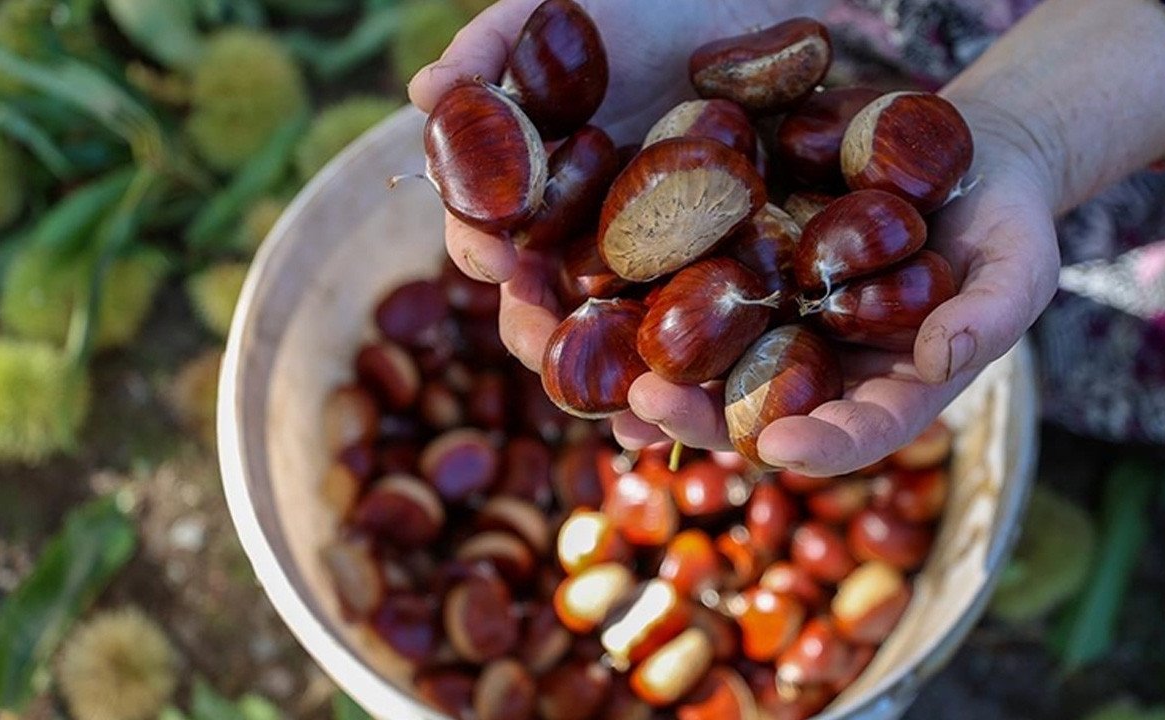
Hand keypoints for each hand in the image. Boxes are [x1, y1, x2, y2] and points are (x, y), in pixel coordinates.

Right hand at [408, 0, 828, 363]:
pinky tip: (690, 400)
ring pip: (612, 338)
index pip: (486, 233)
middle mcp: (573, 239)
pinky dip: (684, 374)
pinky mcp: (707, 275)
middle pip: (542, 305)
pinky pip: (689, 334)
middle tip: (549, 355)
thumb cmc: (633, 5)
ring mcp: (641, 265)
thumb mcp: (554, 14)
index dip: (485, 249)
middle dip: (541, 337)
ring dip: (609, 381)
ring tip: (624, 409)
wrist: (738, 3)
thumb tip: (426, 92)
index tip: (497, 258)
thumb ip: (489, 51)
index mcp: (526, 191)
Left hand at [613, 100, 1061, 474]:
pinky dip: (661, 311)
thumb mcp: (1020, 267)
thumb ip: (989, 318)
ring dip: (666, 385)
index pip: (857, 433)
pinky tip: (612, 312)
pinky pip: (705, 300)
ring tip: (614, 385)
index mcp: (893, 388)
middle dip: (707, 420)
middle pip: (764, 413)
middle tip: (652, 410)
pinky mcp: (759, 274)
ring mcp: (789, 324)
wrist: (969, 160)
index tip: (776, 448)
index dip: (819, 447)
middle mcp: (829, 369)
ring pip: (720, 370)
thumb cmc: (1007, 225)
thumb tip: (938, 359)